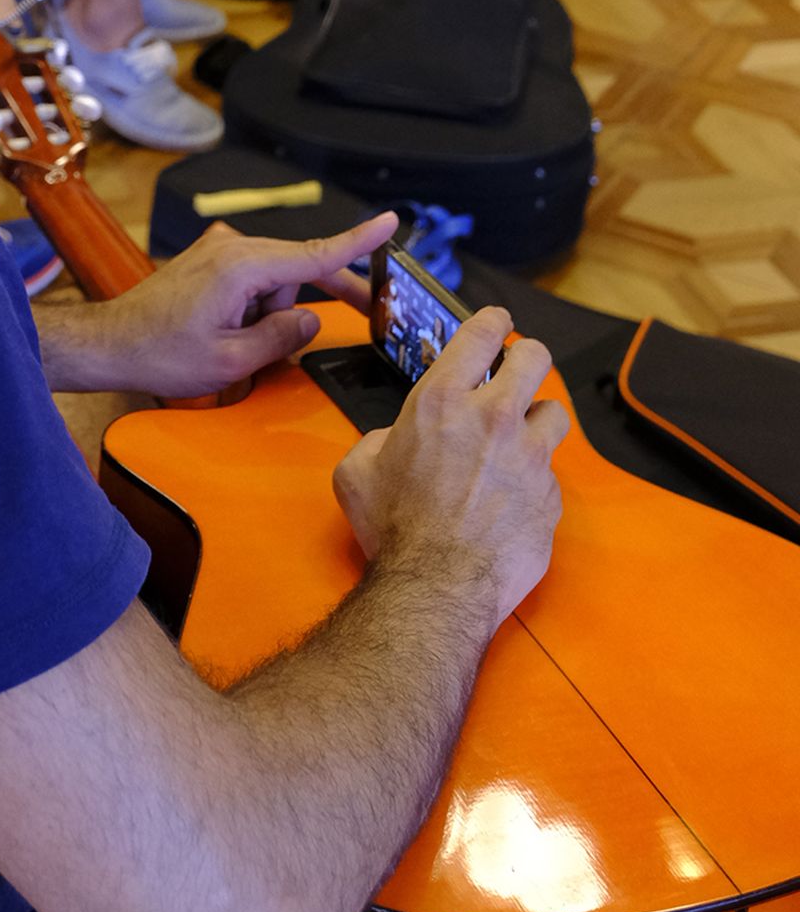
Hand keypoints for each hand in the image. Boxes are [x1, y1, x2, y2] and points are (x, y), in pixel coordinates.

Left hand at [94, 215, 397, 399]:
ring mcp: (218, 248)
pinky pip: (252, 279)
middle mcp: (231, 245)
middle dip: (303, 309)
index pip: (313, 254)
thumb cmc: (161, 352)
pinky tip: (231, 332)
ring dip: (269, 315)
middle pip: (296, 272)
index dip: (357, 242)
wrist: (112, 341)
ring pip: (274, 280)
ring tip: (233, 345)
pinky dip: (254, 306)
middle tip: (352, 320)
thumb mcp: (232, 360)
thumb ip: (281, 338)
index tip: (390, 223)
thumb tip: (309, 321)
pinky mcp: (210, 258)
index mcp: (241, 266)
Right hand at [333, 311, 568, 626]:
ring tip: (519, 440)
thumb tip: (397, 442)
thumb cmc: (391, 528)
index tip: (497, 326)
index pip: (483, 333)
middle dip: (527, 358)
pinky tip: (514, 500)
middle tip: (516, 374)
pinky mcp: (551, 497)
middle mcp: (493, 417)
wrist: (435, 588)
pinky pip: (551, 474)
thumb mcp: (357, 471)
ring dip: (537, 420)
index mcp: (442, 399)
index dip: (493, 322)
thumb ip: (379, 441)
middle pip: (536, 358)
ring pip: (554, 412)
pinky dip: (535, 479)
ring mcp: (530, 457)